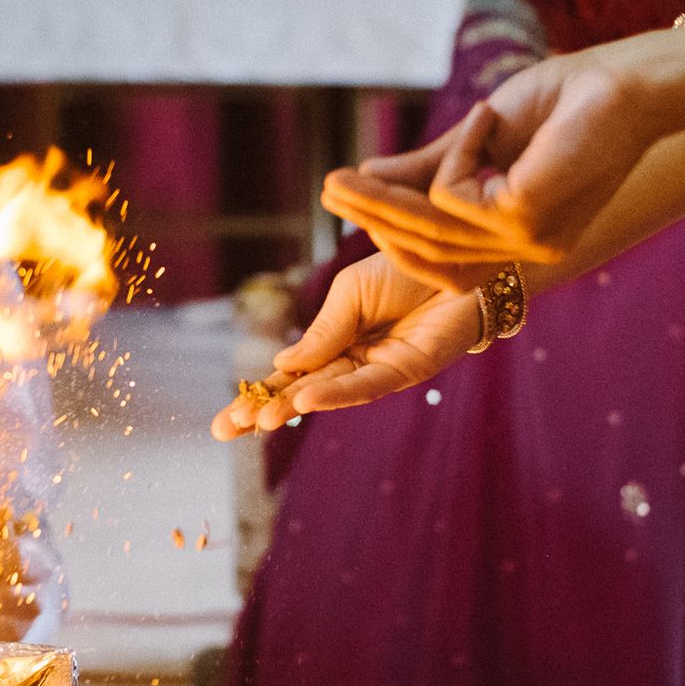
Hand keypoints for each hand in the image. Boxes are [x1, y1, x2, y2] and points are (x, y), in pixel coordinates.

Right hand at [211, 252, 480, 438]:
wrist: (461, 254)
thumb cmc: (406, 268)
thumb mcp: (351, 293)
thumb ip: (323, 332)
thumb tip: (281, 366)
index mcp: (338, 339)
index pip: (290, 373)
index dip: (258, 393)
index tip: (225, 419)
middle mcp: (356, 360)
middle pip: (303, 391)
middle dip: (263, 410)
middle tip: (223, 431)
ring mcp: (381, 368)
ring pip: (330, 392)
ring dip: (293, 406)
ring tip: (259, 419)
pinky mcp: (410, 369)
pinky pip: (368, 384)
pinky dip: (337, 393)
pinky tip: (307, 400)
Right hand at [323, 49, 651, 288]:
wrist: (631, 81)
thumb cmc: (566, 103)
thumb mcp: (481, 139)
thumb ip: (427, 167)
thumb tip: (365, 178)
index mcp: (522, 244)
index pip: (444, 261)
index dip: (392, 234)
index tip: (348, 200)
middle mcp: (530, 255)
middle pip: (430, 256)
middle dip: (375, 220)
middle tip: (328, 188)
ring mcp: (531, 243)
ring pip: (432, 232)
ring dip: (382, 201)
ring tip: (341, 175)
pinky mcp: (527, 217)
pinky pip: (453, 195)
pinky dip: (459, 151)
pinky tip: (482, 115)